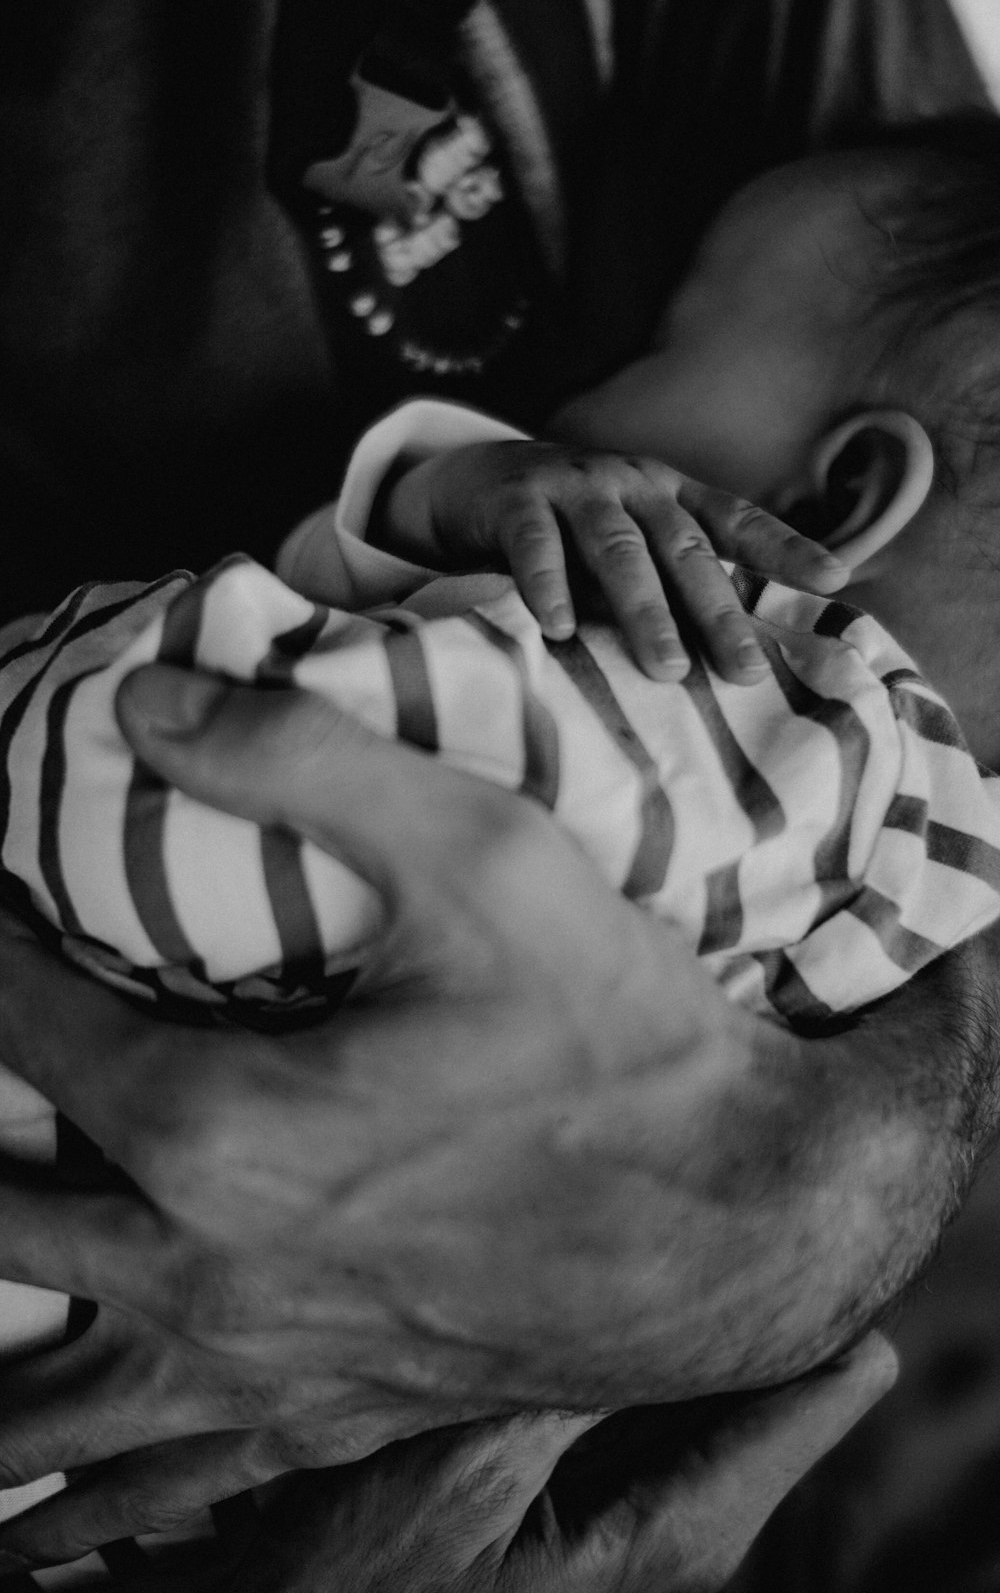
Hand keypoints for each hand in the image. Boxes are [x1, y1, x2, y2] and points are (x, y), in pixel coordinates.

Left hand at [0, 670, 977, 1563]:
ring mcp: (256, 1366)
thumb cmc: (624, 1037)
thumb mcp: (484, 857)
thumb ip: (304, 760)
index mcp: (217, 1132)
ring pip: (34, 1398)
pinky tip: (65, 1457)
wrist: (753, 1224)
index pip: (16, 1022)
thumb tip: (147, 701)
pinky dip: (79, 1465)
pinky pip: (150, 1477)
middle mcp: (204, 1273)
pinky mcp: (319, 1416)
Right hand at [382, 441, 847, 679]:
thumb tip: (744, 653)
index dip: (785, 547)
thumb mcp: (629, 540)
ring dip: (645, 611)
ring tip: (668, 668)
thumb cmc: (568, 529)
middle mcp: (631, 482)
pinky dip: (547, 587)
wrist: (473, 480)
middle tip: (743, 671)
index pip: (735, 520)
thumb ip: (672, 579)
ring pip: (618, 550)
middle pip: (683, 549)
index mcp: (668, 493)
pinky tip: (558, 629)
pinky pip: (536, 546)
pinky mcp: (517, 499)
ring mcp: (573, 486)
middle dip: (717, 612)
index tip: (835, 578)